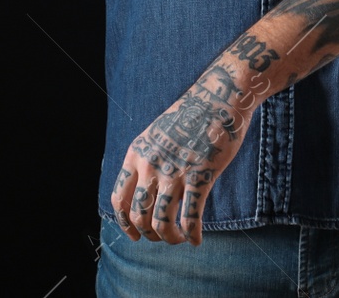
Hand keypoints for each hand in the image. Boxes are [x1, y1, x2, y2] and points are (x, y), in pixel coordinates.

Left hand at [110, 63, 262, 245]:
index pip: (119, 199)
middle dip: (149, 234)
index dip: (125, 223)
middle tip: (162, 237)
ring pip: (161, 222)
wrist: (219, 96)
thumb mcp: (158, 133)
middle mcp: (151, 165)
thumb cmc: (191, 116)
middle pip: (139, 215)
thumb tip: (148, 189)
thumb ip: (149, 159)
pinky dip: (192, 235)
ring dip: (170, 238)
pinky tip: (197, 240)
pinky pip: (191, 218)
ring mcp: (175, 171)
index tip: (135, 234)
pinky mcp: (200, 176)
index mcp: (137, 154)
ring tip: (179, 239)